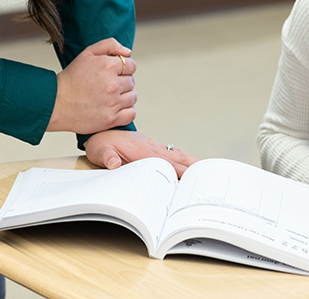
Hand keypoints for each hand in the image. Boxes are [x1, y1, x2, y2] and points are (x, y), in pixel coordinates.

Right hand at [47, 39, 135, 133]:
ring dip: (124, 96)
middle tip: (107, 85)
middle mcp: (112, 84)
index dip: (123, 68)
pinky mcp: (111, 119)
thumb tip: (128, 52)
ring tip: (110, 97)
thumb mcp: (87, 53)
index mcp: (108, 66)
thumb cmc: (72, 77)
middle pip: (132, 81)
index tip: (113, 73)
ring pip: (133, 97)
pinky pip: (131, 113)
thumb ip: (110, 45)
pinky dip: (126, 111)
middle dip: (122, 82)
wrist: (57, 102)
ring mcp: (112, 103)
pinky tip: (115, 108)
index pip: (131, 65)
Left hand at [84, 130, 198, 176]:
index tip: (191, 177)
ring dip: (189, 161)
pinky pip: (170, 152)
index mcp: (142, 151)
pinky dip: (182, 157)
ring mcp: (152, 146)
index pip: (165, 163)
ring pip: (175, 154)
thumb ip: (107, 157)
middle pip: (175, 158)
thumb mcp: (100, 151)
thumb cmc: (101, 143)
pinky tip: (188, 162)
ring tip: (204, 168)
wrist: (100, 131)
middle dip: (191, 166)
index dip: (178, 170)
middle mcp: (151, 147)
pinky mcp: (151, 146)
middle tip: (207, 174)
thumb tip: (114, 163)